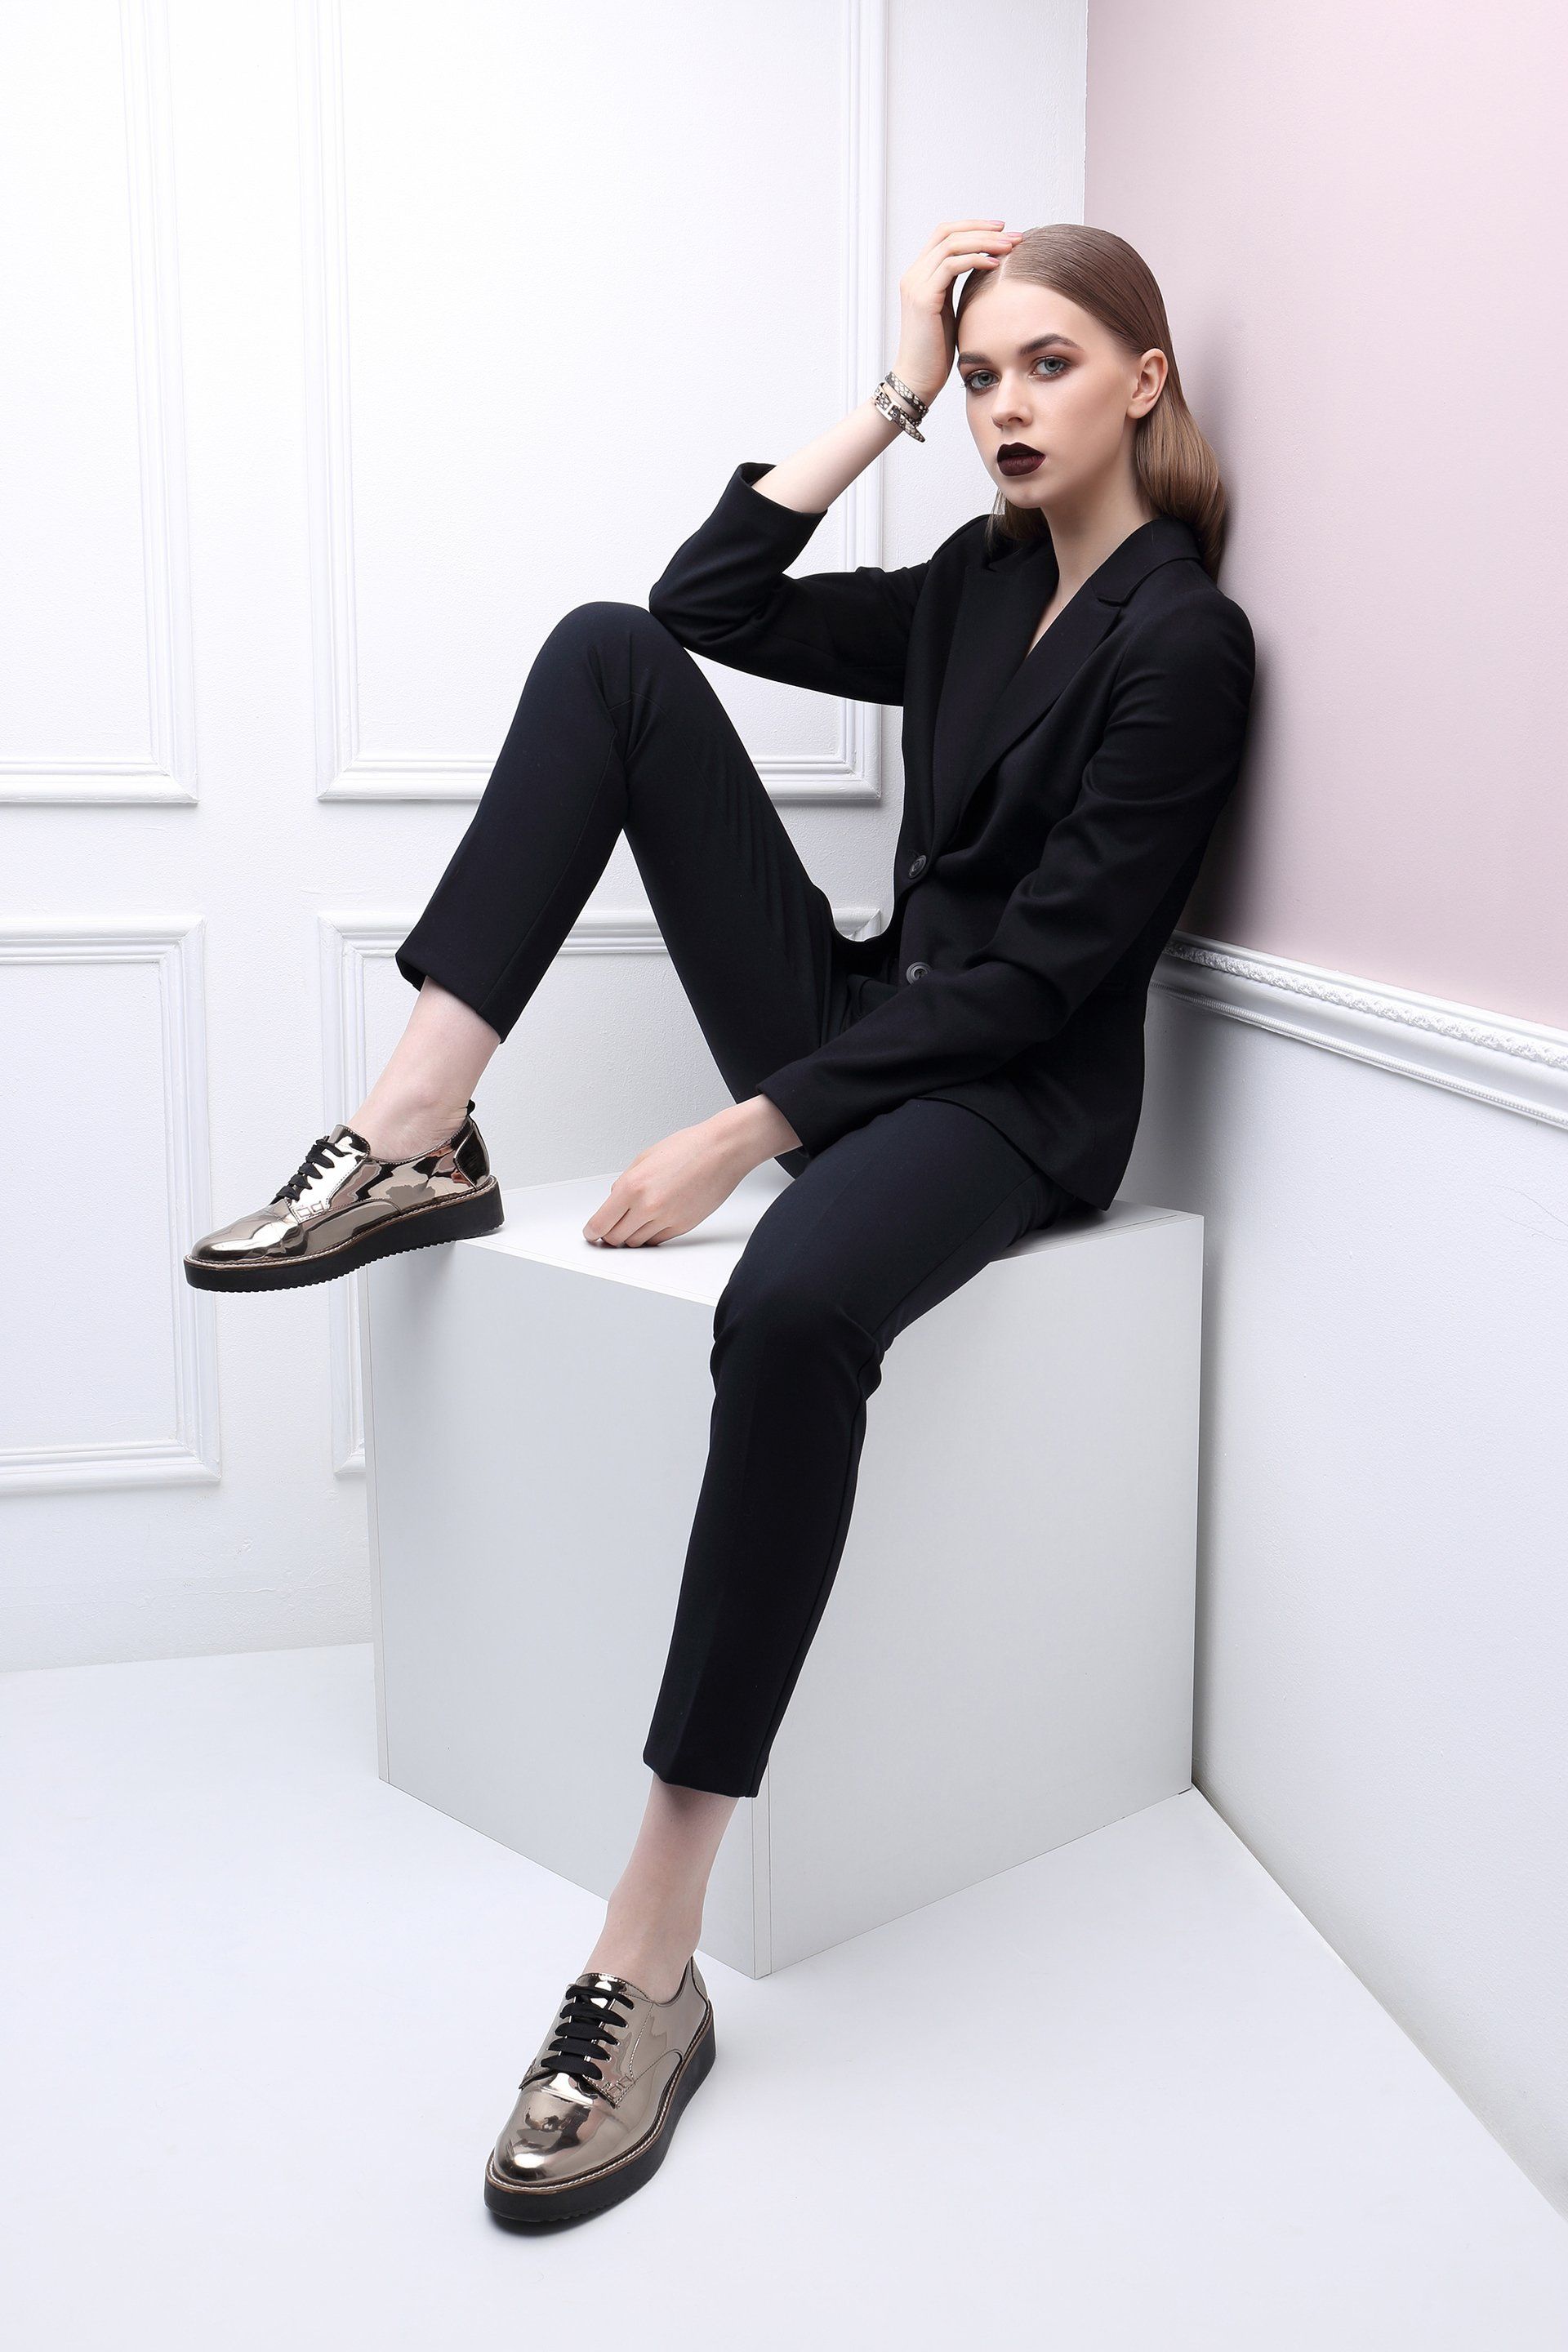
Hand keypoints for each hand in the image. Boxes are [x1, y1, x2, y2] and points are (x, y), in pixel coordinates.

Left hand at [582, 1097, 799, 1247]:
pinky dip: (649, 1236)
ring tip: (632, 1225)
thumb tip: (614, 1202)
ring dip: (630, 1237)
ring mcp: (666, 1219)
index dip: (592, 1232)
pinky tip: (650, 1224)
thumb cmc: (688, 1148)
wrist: (721, 1151)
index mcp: (632, 1186)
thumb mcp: (644, 1159)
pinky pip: (657, 1240)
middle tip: (607, 1232)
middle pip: (616, 1239)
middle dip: (609, 1237)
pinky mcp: (682, 1226)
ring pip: (636, 1243)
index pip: (601, 1223)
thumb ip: (625, 1183)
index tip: (591, 1234)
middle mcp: (647, 1206)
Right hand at [893, 218, 1023, 409]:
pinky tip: (995, 264)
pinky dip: (975, 260)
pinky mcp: (923, 298)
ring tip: (1010, 246)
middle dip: (983, 229)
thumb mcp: (951, 312)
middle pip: (948, 232)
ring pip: (951, 244)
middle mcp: (914, 274)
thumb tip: (986, 273)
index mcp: (920, 275)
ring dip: (984, 242)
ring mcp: (916, 284)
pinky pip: (952, 266)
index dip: (974, 227)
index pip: (945, 234)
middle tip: (1013, 235)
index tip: (1002, 231)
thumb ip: (959, 289)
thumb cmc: (936, 353)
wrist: (918, 378)